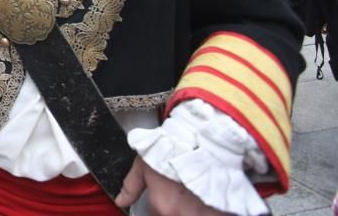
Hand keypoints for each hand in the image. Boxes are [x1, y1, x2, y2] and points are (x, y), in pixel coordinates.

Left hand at [115, 156, 229, 214]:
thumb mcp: (144, 163)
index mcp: (163, 207)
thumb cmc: (175, 148)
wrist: (207, 140)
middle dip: (175, 210)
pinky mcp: (227, 213)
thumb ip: (131, 186)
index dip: (158, 210)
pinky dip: (210, 211)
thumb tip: (120, 201)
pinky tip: (209, 201)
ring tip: (196, 198)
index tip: (163, 202)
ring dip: (193, 211)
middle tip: (181, 197)